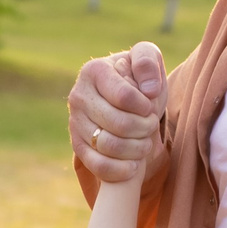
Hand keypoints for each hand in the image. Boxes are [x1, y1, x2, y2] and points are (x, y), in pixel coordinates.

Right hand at [70, 43, 164, 183]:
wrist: (123, 100)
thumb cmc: (136, 77)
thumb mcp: (146, 58)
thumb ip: (148, 61)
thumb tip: (149, 89)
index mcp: (94, 71)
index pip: (123, 96)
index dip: (144, 107)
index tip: (151, 108)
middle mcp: (78, 96)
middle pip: (118, 123)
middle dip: (143, 128)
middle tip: (151, 126)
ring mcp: (75, 123)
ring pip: (108, 146)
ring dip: (135, 149)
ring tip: (145, 143)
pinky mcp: (77, 146)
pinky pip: (97, 166)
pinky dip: (119, 170)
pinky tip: (133, 165)